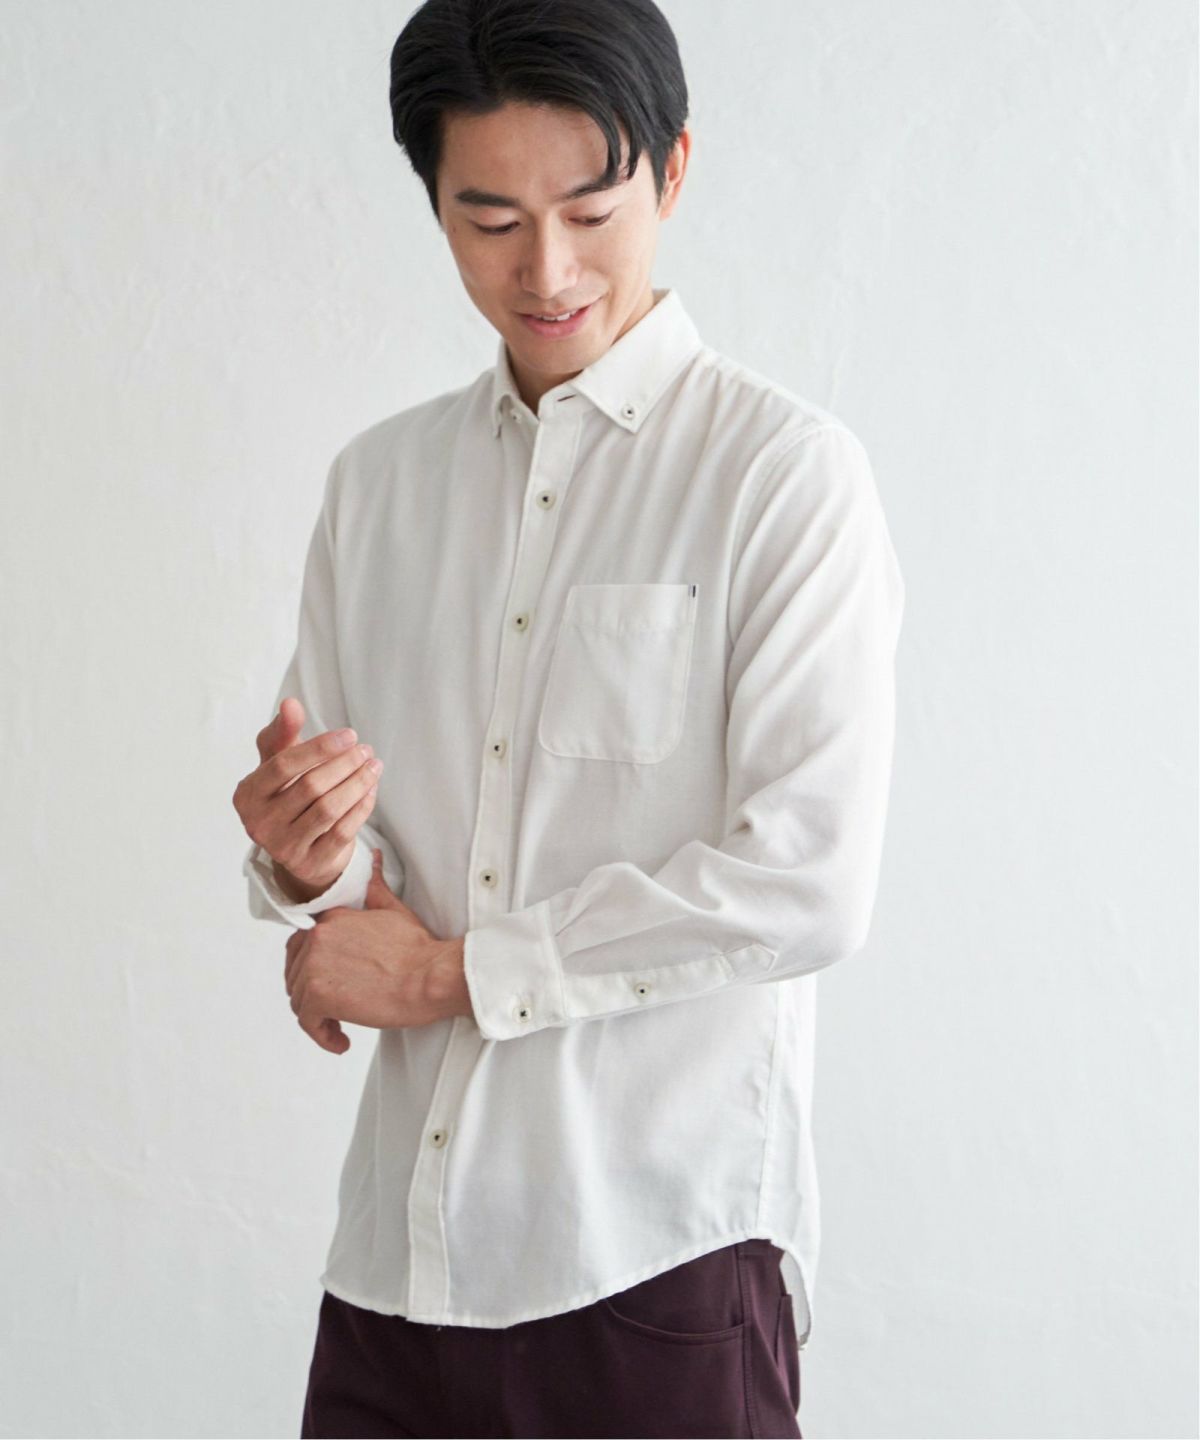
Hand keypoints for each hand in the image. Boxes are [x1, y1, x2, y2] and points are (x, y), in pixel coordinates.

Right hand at [232, 696, 382, 893]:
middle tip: (366, 750)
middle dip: (344, 765)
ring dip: (358, 784)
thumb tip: (290, 704)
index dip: (319, 748)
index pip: (284, 765)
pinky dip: (361, 808)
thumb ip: (282, 732)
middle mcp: (259, 824)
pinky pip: (342, 832)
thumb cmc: (285, 792)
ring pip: (329, 810)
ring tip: (374, 766)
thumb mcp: (277, 761)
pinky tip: (371, 789)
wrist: (295, 844)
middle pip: (311, 787)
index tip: (350, 734)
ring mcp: (283, 848)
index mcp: (248, 794)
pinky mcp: (309, 864)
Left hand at [284, 848, 470, 1052]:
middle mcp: (317, 938)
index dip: (312, 966)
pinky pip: (307, 1021)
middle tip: (336, 1007)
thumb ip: (376, 887)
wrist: (431, 976)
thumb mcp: (393, 910)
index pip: (302, 944)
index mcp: (332, 919)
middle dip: (311, 992)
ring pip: (299, 999)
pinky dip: (321, 1035)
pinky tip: (341, 1040)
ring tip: (341, 1026)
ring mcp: (315, 967)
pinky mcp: (320, 996)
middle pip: (295, 972)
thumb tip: (374, 859)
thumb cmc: (419, 949)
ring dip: (317, 1017)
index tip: (330, 982)